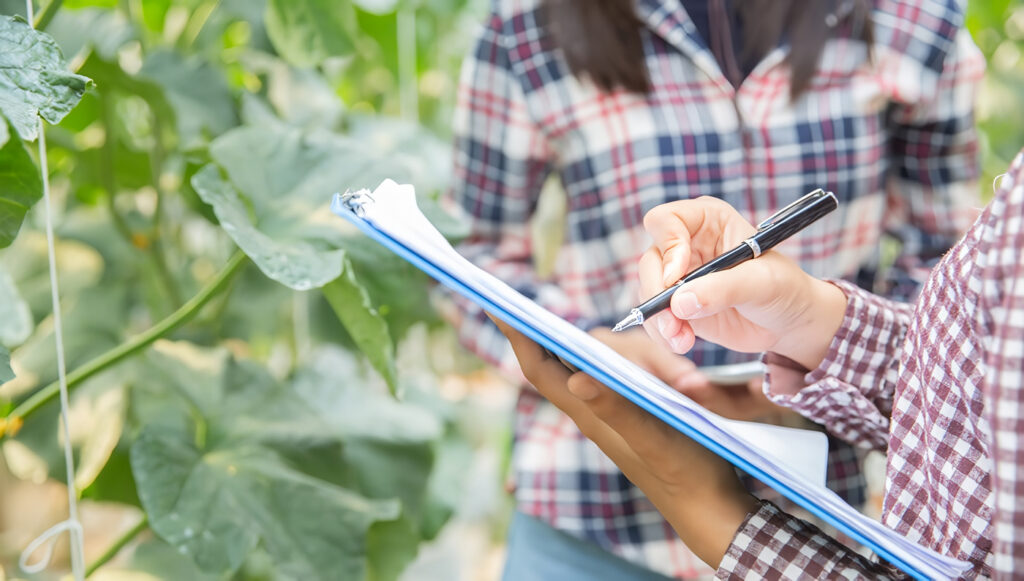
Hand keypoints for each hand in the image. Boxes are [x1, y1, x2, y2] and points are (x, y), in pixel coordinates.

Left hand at [491, 316, 759, 567]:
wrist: (712, 508)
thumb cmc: (685, 475)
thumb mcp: (654, 439)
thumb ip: (616, 408)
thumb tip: (576, 378)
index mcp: (589, 414)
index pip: (539, 368)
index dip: (517, 335)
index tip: (496, 304)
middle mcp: (595, 406)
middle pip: (586, 353)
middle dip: (617, 345)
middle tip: (670, 366)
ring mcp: (616, 406)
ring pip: (615, 359)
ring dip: (648, 358)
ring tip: (688, 382)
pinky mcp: (639, 406)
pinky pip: (634, 371)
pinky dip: (654, 365)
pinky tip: (679, 376)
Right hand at [639, 197, 847, 369]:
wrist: (789, 322)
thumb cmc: (784, 288)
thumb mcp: (761, 283)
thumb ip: (722, 288)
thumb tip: (679, 303)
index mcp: (709, 220)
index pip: (666, 220)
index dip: (667, 246)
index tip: (677, 276)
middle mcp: (687, 243)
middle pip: (650, 260)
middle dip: (657, 293)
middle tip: (674, 318)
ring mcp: (680, 276)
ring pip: (648, 291)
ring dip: (660, 319)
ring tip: (682, 339)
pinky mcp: (677, 304)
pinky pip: (655, 316)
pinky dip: (664, 333)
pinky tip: (683, 342)